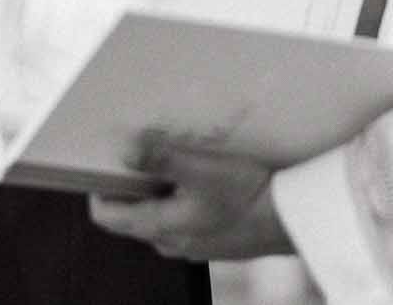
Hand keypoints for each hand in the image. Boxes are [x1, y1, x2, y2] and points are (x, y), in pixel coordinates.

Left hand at [88, 136, 291, 261]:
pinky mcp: (211, 239)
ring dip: (157, 187)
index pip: (105, 215)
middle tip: (137, 150)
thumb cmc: (247, 195)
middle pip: (130, 212)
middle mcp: (169, 242)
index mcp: (158, 227)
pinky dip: (181, 196)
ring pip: (157, 212)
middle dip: (129, 183)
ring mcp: (191, 244)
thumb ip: (160, 159)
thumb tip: (123, 148)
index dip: (98, 186)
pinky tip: (199, 176)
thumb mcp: (201, 170)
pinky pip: (181, 216)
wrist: (293, 221)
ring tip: (170, 158)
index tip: (103, 159)